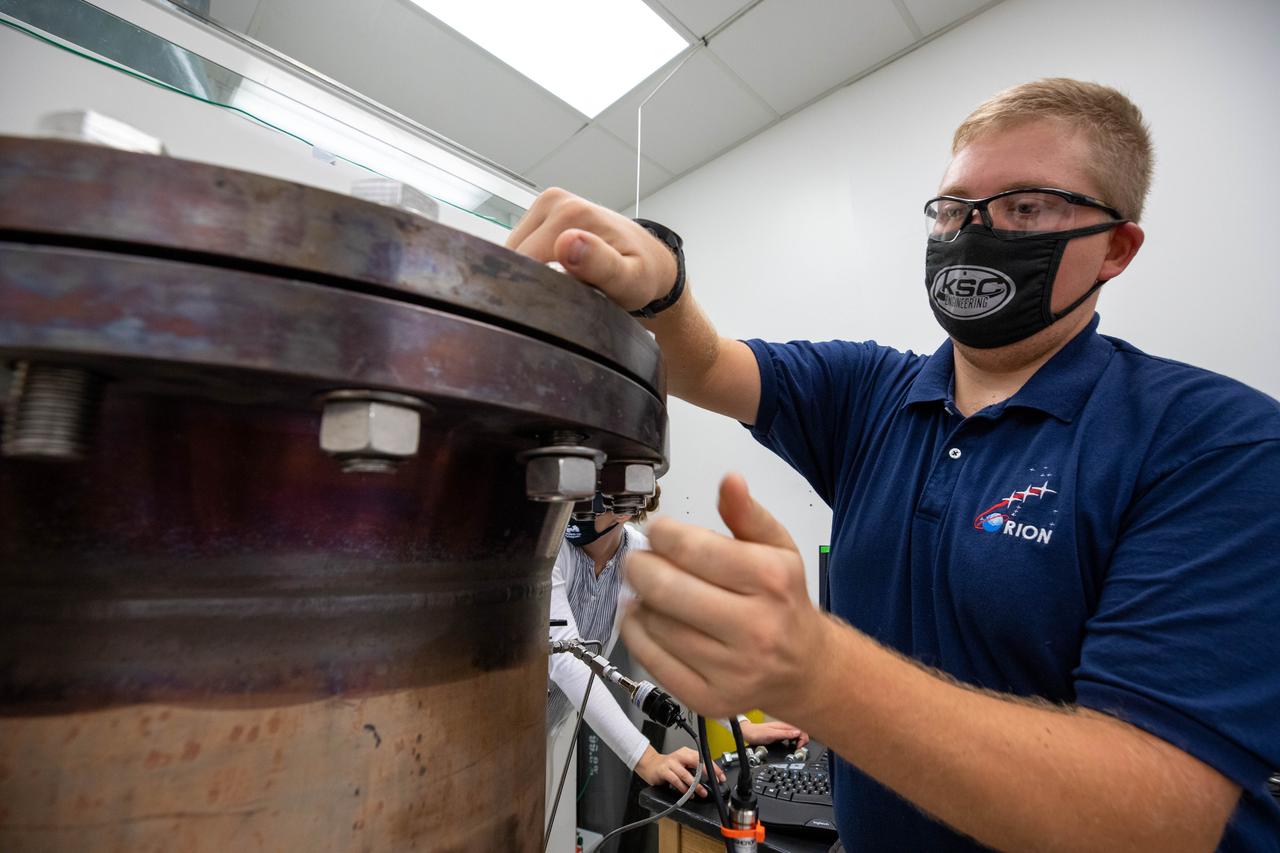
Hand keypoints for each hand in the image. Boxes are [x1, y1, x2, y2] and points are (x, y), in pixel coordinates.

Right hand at [505, 188, 677, 312]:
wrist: (649, 260)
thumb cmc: (641, 275)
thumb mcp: (628, 279)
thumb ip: (601, 265)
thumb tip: (567, 243)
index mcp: (571, 214)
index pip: (525, 260)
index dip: (532, 289)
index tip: (556, 305)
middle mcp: (555, 201)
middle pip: (515, 254)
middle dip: (530, 281)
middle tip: (563, 298)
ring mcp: (547, 203)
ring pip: (513, 251)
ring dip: (529, 273)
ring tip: (561, 285)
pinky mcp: (542, 212)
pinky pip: (520, 245)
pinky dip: (531, 264)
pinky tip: (555, 274)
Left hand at [621, 474, 827, 720]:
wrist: (803, 668)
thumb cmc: (783, 600)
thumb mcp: (778, 549)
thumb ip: (748, 514)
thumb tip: (730, 480)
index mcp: (771, 581)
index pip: (695, 549)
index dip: (663, 534)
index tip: (658, 530)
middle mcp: (754, 628)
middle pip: (668, 589)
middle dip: (641, 566)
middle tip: (639, 560)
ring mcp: (731, 669)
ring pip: (656, 624)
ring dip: (641, 600)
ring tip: (650, 590)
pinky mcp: (707, 699)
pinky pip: (651, 660)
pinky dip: (637, 633)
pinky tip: (644, 617)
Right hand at [633, 745, 724, 797]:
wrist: (650, 765)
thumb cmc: (668, 766)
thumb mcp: (683, 763)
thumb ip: (695, 768)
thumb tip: (711, 778)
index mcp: (686, 752)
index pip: (703, 758)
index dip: (713, 768)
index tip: (721, 777)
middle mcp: (679, 756)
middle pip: (696, 762)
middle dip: (707, 773)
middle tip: (714, 782)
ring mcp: (671, 763)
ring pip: (686, 774)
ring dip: (695, 785)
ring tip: (702, 792)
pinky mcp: (664, 771)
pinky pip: (676, 781)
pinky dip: (683, 788)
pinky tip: (688, 794)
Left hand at [741, 720, 808, 749]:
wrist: (748, 733)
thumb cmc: (757, 733)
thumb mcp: (771, 735)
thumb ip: (785, 734)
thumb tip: (798, 733)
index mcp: (784, 726)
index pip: (801, 730)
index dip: (803, 739)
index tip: (799, 747)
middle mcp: (784, 727)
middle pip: (801, 731)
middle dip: (803, 740)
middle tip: (799, 748)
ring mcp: (783, 730)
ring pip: (797, 734)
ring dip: (799, 741)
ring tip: (796, 748)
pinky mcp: (780, 734)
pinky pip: (791, 737)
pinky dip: (794, 742)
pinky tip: (791, 745)